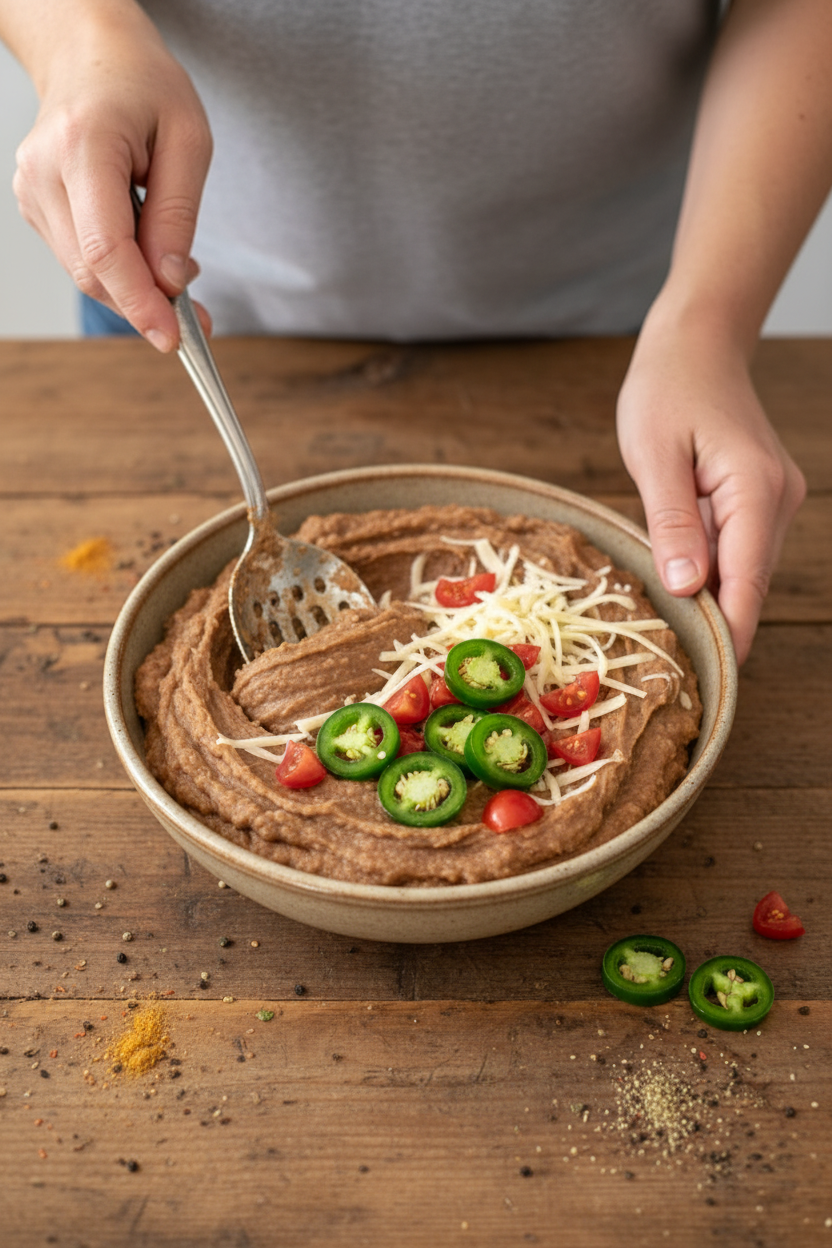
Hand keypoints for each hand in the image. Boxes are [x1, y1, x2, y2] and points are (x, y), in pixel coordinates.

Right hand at [11, 5, 211, 348]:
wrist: (91, 55)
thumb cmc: (143, 85)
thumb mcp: (189, 140)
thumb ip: (178, 214)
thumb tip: (171, 281)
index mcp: (82, 146)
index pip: (104, 248)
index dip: (139, 302)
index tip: (172, 337)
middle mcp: (43, 172)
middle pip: (93, 271)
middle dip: (147, 305)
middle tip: (200, 320)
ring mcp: (32, 192)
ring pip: (85, 273)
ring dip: (136, 289)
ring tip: (178, 270)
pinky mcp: (36, 207)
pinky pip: (82, 258)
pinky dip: (120, 271)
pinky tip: (147, 250)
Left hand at [616, 323, 805, 663]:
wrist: (697, 343)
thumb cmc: (667, 389)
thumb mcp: (654, 455)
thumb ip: (671, 522)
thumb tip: (684, 587)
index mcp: (755, 491)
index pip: (746, 583)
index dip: (729, 635)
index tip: (708, 679)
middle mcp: (777, 501)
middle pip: (748, 584)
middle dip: (714, 624)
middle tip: (668, 666)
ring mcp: (773, 501)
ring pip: (742, 571)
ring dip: (707, 599)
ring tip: (662, 633)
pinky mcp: (759, 500)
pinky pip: (736, 550)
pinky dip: (708, 572)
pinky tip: (674, 586)